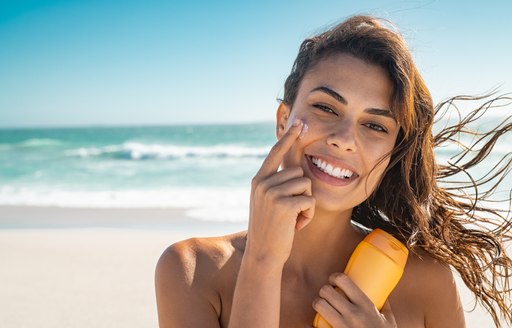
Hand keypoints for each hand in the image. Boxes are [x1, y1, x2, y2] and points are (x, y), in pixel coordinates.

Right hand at [245, 119, 315, 265]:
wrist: (263, 254)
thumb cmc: (270, 230)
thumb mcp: (267, 203)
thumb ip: (276, 184)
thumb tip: (296, 169)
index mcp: (258, 180)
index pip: (275, 153)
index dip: (288, 138)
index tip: (299, 123)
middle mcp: (263, 183)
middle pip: (299, 173)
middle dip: (302, 193)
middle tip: (290, 213)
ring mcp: (272, 193)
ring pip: (306, 185)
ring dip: (306, 204)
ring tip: (292, 219)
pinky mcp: (284, 204)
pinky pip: (310, 200)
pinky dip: (308, 215)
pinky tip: (295, 226)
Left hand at [313, 273, 397, 327]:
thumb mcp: (388, 321)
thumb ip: (385, 306)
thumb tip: (383, 292)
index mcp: (366, 306)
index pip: (344, 281)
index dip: (335, 277)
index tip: (333, 280)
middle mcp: (353, 315)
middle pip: (327, 291)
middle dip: (324, 291)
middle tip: (327, 294)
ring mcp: (342, 327)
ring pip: (319, 305)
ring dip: (318, 304)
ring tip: (321, 306)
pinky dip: (309, 326)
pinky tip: (309, 325)